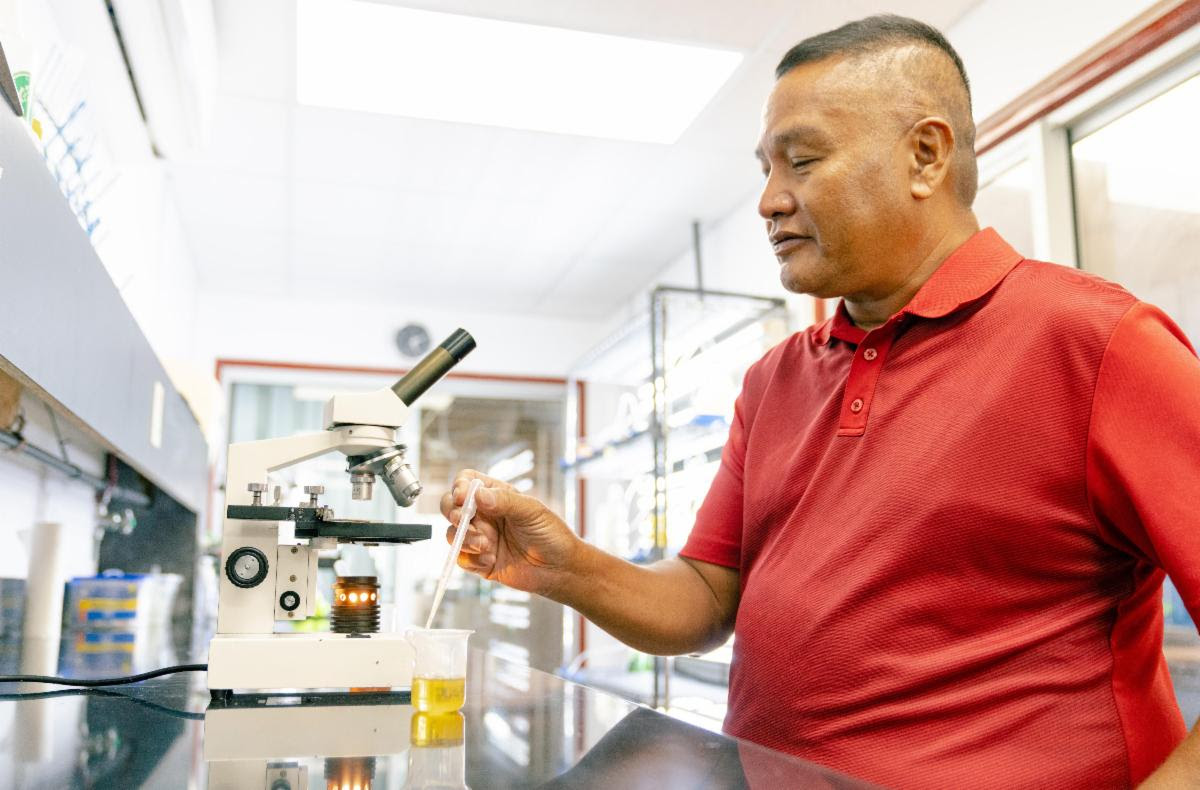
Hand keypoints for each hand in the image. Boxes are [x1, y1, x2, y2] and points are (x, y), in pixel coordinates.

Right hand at [440, 469, 582, 596]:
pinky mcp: (479, 562)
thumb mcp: (531, 511)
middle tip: (463, 520)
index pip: (467, 482)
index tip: (462, 496)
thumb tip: (477, 495)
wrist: (560, 569)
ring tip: (486, 545)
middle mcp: (484, 516)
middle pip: (450, 506)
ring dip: (463, 539)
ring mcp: (480, 538)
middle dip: (452, 512)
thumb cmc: (551, 534)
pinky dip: (471, 559)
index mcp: (496, 496)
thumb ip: (505, 501)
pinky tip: (491, 560)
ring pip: (451, 533)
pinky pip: (461, 559)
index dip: (459, 486)